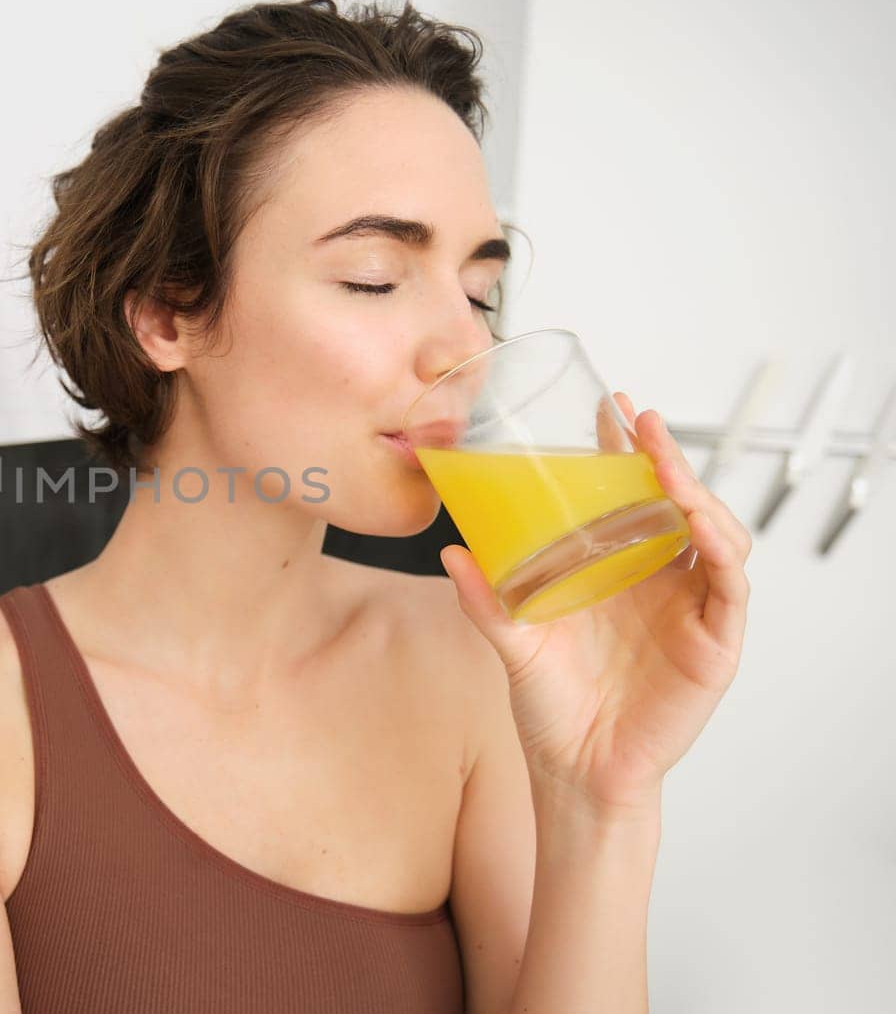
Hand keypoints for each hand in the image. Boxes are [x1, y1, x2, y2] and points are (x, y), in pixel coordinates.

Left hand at [438, 391, 751, 813]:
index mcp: (619, 568)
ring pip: (715, 531)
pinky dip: (720, 547)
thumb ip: (483, 600)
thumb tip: (449, 551)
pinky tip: (700, 522)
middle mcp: (661, 580)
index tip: (612, 407)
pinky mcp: (716, 641)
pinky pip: (730, 584)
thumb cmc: (550, 705)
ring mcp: (692, 608)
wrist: (575, 770)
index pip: (633, 496)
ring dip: (696, 490)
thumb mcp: (512, 641)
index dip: (628, 452)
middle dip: (665, 456)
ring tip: (665, 463)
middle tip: (639, 418)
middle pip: (679, 502)